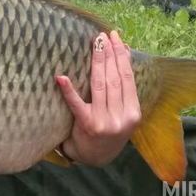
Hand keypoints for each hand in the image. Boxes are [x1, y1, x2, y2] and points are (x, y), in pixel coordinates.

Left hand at [55, 30, 140, 166]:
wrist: (94, 159)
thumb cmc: (107, 130)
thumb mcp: (122, 113)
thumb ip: (122, 91)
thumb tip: (121, 55)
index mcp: (133, 113)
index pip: (127, 78)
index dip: (122, 56)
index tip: (116, 38)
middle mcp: (121, 118)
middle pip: (114, 79)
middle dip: (109, 54)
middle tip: (102, 36)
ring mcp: (104, 122)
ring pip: (100, 86)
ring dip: (97, 62)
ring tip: (94, 44)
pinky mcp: (86, 126)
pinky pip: (76, 104)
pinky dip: (68, 90)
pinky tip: (61, 77)